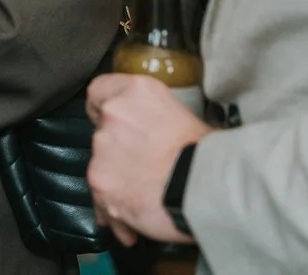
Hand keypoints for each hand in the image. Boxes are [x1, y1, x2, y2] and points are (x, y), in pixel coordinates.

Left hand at [86, 74, 214, 246]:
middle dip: (117, 150)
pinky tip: (136, 217)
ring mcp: (102, 150)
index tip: (113, 122)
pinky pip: (101, 197)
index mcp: (136, 92)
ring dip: (117, 179)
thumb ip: (157, 118)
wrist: (208, 189)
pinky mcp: (99, 182)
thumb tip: (158, 131)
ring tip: (147, 195)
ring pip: (101, 165)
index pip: (98, 91)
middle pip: (102, 132)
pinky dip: (115, 207)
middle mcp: (113, 115)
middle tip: (143, 165)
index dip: (103, 109)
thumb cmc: (209, 155)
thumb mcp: (186, 117)